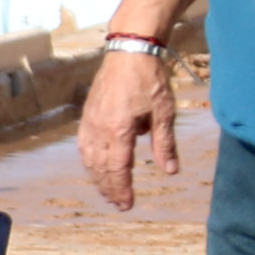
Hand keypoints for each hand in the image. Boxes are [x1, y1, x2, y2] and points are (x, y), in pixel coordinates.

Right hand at [80, 48, 177, 210]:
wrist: (130, 49)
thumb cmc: (149, 78)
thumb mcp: (164, 111)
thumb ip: (165, 143)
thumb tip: (170, 170)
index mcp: (119, 130)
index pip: (119, 169)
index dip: (122, 189)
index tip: (127, 205)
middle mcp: (100, 128)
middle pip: (101, 168)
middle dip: (110, 189)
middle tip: (119, 204)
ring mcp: (90, 121)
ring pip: (89, 158)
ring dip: (97, 177)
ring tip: (107, 190)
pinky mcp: (88, 114)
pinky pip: (84, 145)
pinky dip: (89, 160)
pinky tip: (95, 165)